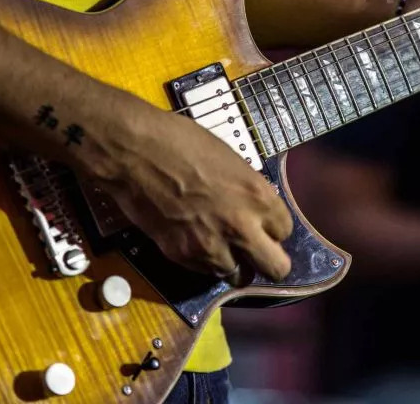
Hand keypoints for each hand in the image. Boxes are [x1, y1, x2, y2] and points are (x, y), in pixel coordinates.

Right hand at [91, 96, 292, 281]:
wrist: (134, 152)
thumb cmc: (181, 143)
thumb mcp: (231, 161)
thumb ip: (248, 192)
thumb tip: (254, 210)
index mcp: (258, 197)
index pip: (285, 231)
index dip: (272, 227)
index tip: (261, 223)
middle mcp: (241, 227)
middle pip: (276, 268)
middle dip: (268, 260)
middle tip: (255, 250)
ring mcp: (211, 247)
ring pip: (239, 276)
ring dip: (233, 262)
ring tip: (220, 244)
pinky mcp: (182, 256)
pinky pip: (206, 273)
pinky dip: (205, 262)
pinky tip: (195, 239)